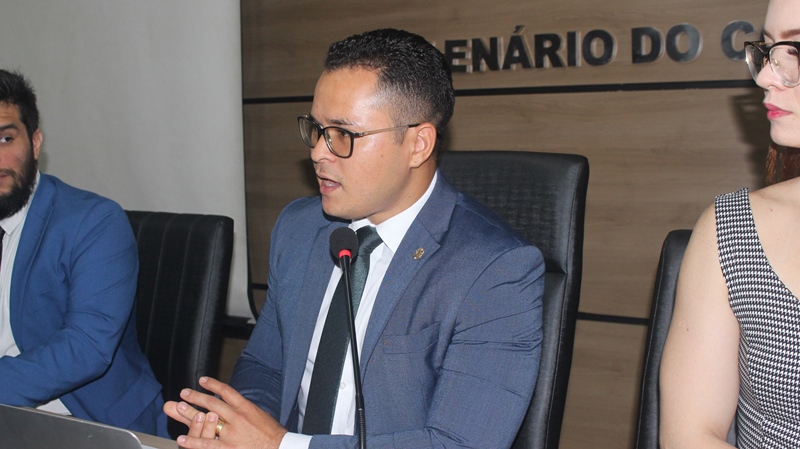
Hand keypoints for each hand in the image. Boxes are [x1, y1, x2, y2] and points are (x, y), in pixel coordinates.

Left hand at [163, 376, 287, 448]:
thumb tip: (233, 403)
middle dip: (196, 397)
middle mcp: (238, 418)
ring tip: (178, 408)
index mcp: (246, 408)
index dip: (213, 384)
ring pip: (207, 420)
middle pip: (213, 403)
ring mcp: (232, 433)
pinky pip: (207, 444)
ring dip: (190, 413)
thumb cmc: (272, 434)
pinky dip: (193, 442)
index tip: (202, 380)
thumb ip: (245, 409)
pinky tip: (182, 439)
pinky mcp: (228, 448)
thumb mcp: (260, 415)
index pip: (226, 391)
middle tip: (184, 393)